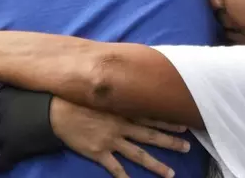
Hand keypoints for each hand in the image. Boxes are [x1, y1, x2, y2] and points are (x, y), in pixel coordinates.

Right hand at [50, 97, 187, 177]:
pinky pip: (114, 167)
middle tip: (187, 147)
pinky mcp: (98, 152)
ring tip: (170, 174)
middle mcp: (121, 126)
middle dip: (170, 142)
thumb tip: (127, 76)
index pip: (151, 116)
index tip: (184, 124)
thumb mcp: (100, 90)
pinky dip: (124, 177)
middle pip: (150, 136)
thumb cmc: (78, 96)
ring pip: (138, 154)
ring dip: (155, 165)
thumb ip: (114, 90)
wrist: (57, 110)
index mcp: (122, 110)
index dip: (168, 121)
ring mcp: (111, 140)